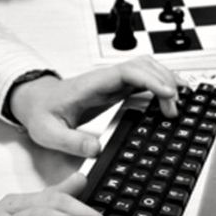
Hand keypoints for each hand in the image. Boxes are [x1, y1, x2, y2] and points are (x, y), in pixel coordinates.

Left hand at [9, 56, 179, 157]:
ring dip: (165, 80)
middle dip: (164, 82)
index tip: (168, 93)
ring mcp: (112, 81)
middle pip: (143, 66)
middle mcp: (105, 78)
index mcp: (91, 84)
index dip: (151, 79)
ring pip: (146, 68)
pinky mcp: (117, 88)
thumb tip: (96, 149)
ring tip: (180, 101)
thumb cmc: (42, 114)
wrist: (36, 103)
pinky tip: (171, 96)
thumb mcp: (49, 133)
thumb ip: (71, 142)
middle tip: (174, 108)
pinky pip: (143, 79)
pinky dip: (160, 84)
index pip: (127, 72)